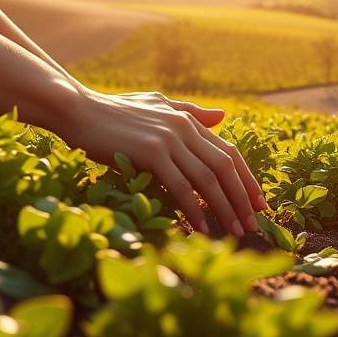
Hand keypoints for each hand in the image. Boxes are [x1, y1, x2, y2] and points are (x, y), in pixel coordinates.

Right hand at [63, 89, 265, 236]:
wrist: (78, 109)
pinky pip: (180, 186)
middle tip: (254, 224)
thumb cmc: (114, 111)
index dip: (246, 178)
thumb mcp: (157, 105)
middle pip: (225, 166)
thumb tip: (222, 116)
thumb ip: (190, 112)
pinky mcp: (150, 153)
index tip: (259, 203)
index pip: (229, 151)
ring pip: (207, 178)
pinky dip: (194, 209)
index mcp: (188, 119)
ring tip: (235, 231)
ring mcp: (168, 139)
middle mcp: (184, 127)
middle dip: (242, 197)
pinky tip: (202, 228)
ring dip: (224, 207)